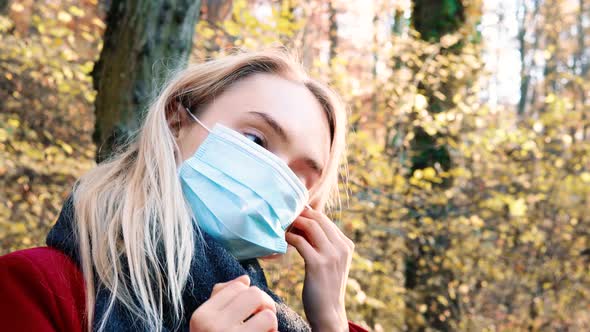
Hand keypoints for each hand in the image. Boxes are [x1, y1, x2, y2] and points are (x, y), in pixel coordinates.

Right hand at [190, 275, 277, 331]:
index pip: (238, 287)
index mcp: (202, 315)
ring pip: (268, 316)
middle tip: (263, 317)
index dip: (249, 294)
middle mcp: (214, 326)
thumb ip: (220, 297)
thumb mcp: (205, 321)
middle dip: (265, 303)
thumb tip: (245, 279)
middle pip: (255, 295)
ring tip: (263, 330)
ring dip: (270, 324)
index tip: (249, 309)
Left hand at [285, 207, 353, 331]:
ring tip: (284, 225)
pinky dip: (289, 237)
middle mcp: (342, 248)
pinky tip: (283, 238)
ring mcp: (331, 255)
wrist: (329, 312)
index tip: (295, 215)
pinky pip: (300, 242)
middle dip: (301, 214)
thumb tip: (305, 224)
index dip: (309, 214)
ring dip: (295, 223)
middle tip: (287, 216)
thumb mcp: (331, 261)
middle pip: (319, 219)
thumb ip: (324, 244)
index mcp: (347, 245)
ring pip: (310, 226)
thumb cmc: (326, 286)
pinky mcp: (317, 264)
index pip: (326, 220)